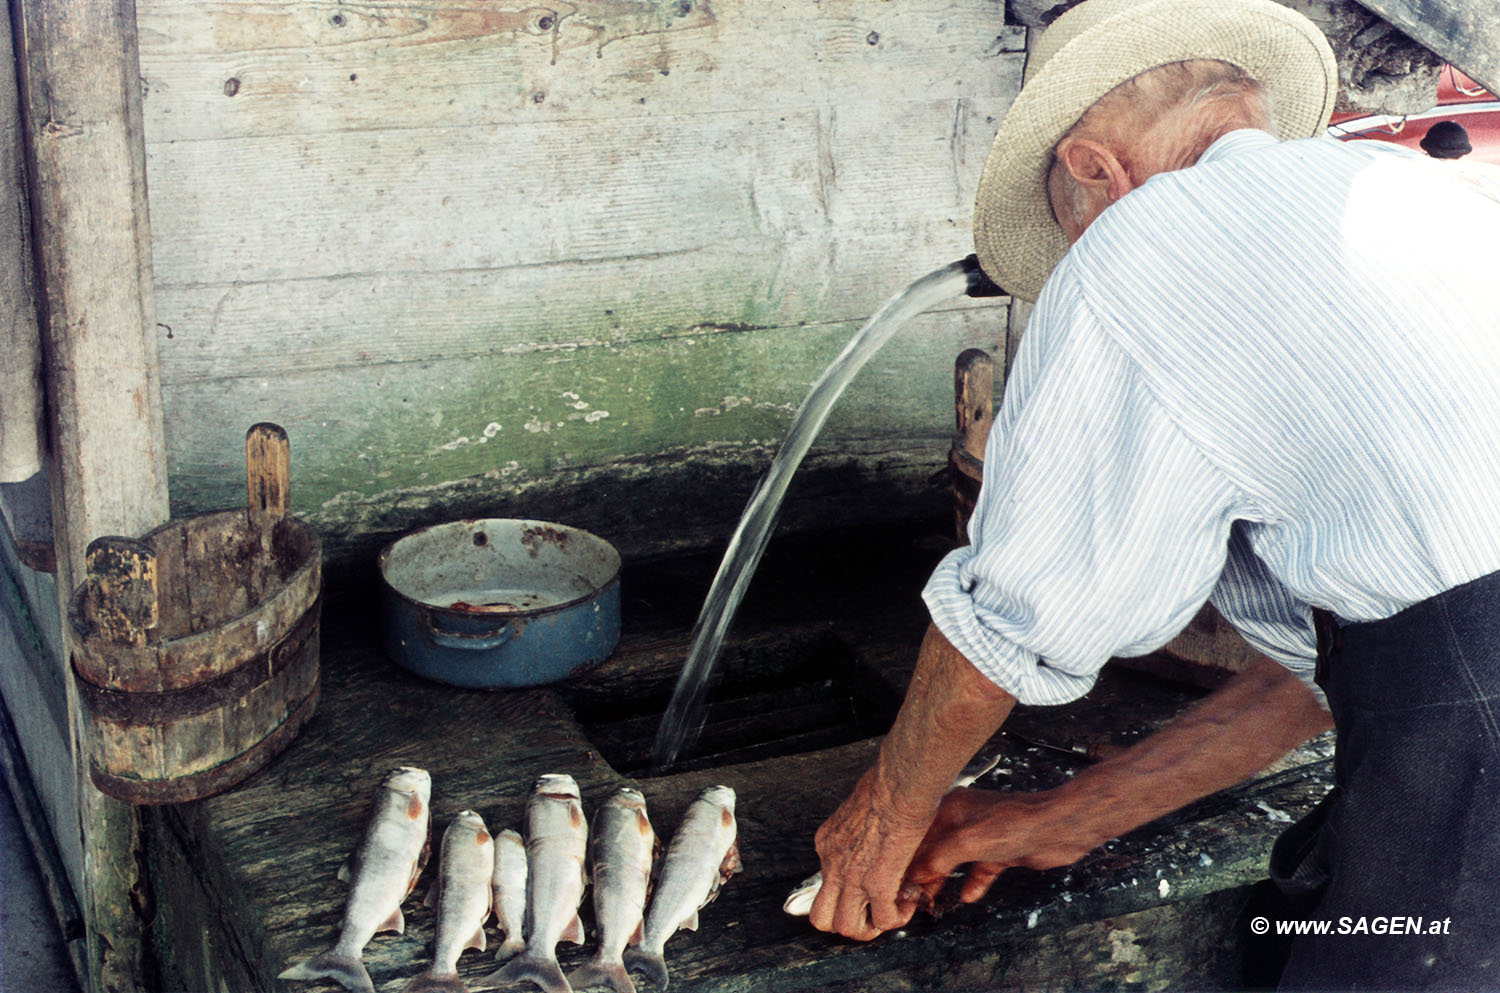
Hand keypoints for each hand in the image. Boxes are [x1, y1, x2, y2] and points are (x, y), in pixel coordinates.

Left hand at [809, 766, 935, 940]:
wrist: (898, 785)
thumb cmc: (886, 783)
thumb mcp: (859, 801)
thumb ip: (861, 817)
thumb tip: (875, 814)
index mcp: (828, 841)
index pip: (826, 880)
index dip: (849, 889)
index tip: (870, 883)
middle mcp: (832, 862)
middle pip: (822, 916)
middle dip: (847, 922)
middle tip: (870, 914)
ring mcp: (851, 876)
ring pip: (845, 927)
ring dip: (869, 928)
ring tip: (889, 915)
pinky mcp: (877, 883)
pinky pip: (884, 920)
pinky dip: (897, 918)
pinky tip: (909, 903)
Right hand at [901, 787, 1094, 906]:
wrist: (1058, 828)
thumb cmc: (1015, 825)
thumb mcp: (967, 842)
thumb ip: (937, 859)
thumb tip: (915, 876)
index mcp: (949, 808)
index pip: (916, 835)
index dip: (904, 857)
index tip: (895, 880)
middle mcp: (962, 819)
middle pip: (933, 849)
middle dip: (921, 873)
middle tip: (910, 896)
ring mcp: (981, 835)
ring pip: (953, 861)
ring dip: (942, 881)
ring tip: (930, 901)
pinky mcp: (999, 850)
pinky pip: (978, 869)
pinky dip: (972, 883)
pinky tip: (968, 895)